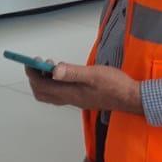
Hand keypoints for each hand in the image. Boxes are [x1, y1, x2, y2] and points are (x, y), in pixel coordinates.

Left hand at [26, 62, 143, 113]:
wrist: (131, 97)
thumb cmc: (115, 85)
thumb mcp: (93, 74)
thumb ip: (72, 72)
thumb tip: (53, 70)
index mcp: (70, 93)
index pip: (41, 85)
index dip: (33, 73)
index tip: (31, 61)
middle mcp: (69, 99)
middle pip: (42, 93)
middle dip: (35, 78)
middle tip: (38, 64)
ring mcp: (75, 100)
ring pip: (50, 94)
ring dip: (44, 81)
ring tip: (49, 66)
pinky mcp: (81, 98)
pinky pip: (60, 93)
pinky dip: (54, 83)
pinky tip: (63, 73)